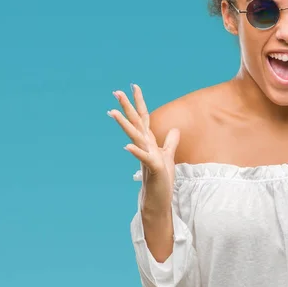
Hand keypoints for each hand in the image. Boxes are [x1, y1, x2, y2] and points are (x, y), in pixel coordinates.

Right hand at [108, 84, 179, 209]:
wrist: (158, 200)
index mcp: (148, 141)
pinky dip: (135, 152)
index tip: (134, 86)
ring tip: (113, 112)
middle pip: (135, 122)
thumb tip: (174, 129)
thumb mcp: (169, 156)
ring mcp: (146, 156)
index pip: (144, 117)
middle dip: (127, 107)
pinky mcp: (152, 168)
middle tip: (116, 91)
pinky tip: (126, 147)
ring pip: (134, 136)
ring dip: (124, 124)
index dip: (139, 102)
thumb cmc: (162, 179)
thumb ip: (170, 142)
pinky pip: (143, 158)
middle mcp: (144, 146)